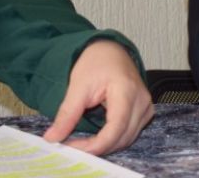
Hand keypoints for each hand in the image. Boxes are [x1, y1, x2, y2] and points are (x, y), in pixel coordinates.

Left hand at [42, 39, 153, 154]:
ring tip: (82, 143)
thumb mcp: (78, 85)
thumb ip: (67, 113)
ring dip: (105, 146)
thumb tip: (52, 138)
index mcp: (126, 90)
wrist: (109, 49)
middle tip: (73, 148)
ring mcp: (146, 106)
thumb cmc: (96, 61)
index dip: (96, 145)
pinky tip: (97, 138)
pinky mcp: (144, 110)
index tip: (74, 149)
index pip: (115, 128)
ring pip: (127, 139)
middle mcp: (141, 100)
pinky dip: (113, 139)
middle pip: (122, 137)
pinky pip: (130, 133)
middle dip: (97, 148)